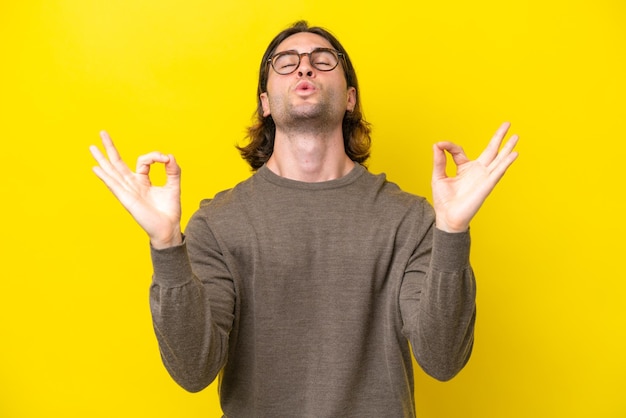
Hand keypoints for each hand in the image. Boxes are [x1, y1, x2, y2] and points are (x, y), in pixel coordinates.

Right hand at [89, 131, 182, 247]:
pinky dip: (105, 176)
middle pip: (117, 163)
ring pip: (112, 172)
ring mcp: (128, 191)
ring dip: (102, 159)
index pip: (143, 161)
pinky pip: (114, 185)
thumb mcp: (174, 186)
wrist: (168, 228)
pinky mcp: (127, 199)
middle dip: (110, 148)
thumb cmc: (169, 210)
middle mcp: (132, 184)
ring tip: (91, 147)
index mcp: (142, 181)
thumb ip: (173, 170)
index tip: (166, 159)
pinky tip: (96, 168)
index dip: (155, 156)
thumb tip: (169, 156)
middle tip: (102, 132)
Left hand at [431, 122, 518, 232]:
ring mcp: (483, 178)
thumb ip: (439, 160)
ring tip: (516, 136)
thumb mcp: (438, 176)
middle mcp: (477, 172)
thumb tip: (437, 144)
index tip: (441, 145)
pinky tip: (514, 154)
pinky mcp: (486, 186)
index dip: (450, 146)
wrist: (448, 218)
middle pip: (491, 151)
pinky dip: (506, 163)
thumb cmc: (444, 200)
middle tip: (508, 123)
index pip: (460, 151)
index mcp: (465, 169)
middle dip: (499, 137)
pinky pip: (498, 172)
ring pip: (498, 160)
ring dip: (508, 148)